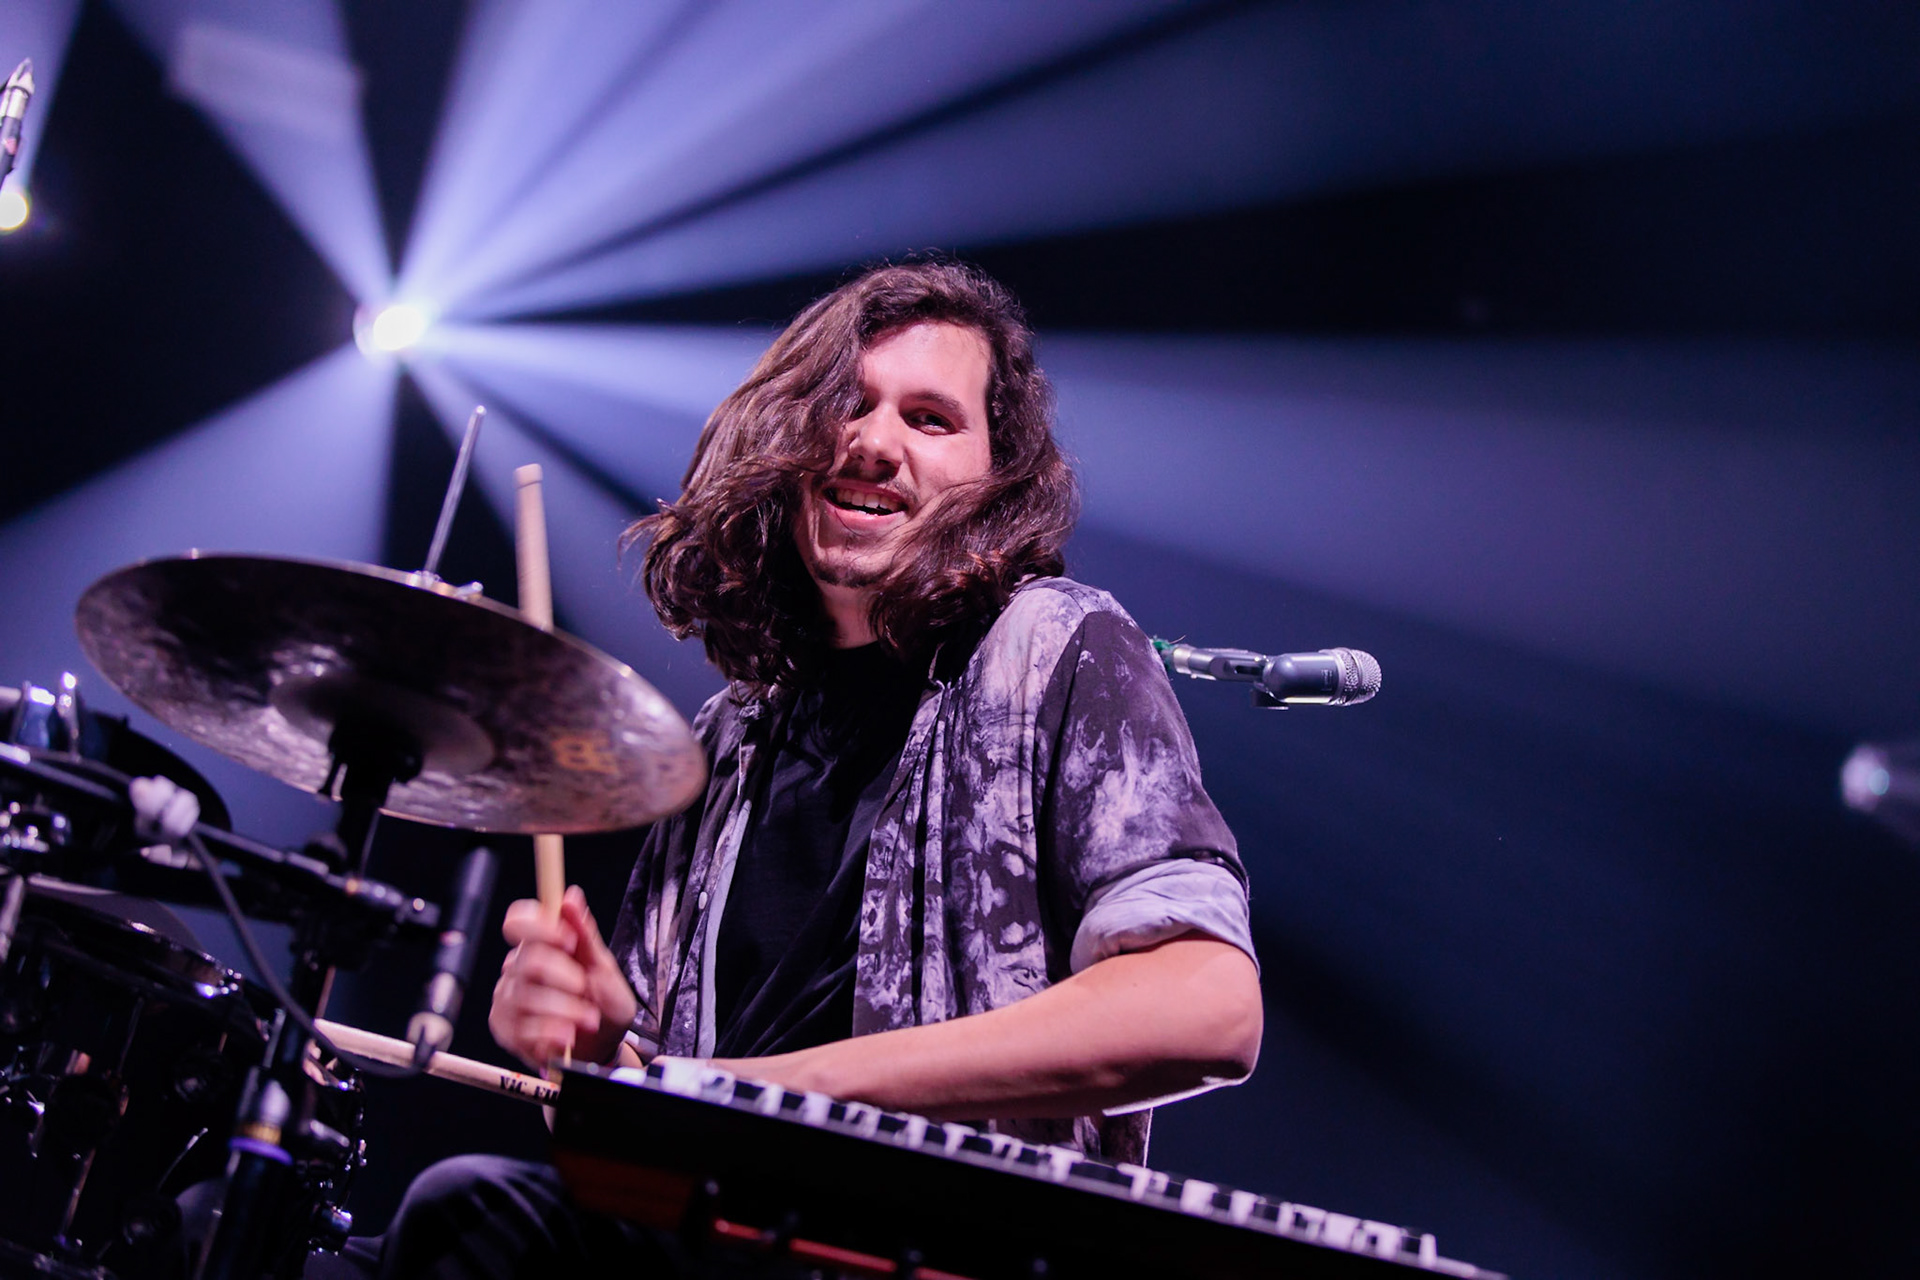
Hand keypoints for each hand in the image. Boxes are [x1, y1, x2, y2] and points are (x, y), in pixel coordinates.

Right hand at [489, 886, 636, 1071]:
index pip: (518, 923)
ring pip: (525, 998)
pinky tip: (568, 1036)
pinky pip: (522, 1030)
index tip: (567, 940)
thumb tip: (571, 896)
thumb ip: (585, 934)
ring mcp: (508, 1001)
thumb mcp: (602, 966)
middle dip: (563, 976)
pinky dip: (552, 1033)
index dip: (539, 928)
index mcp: (538, 946)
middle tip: (584, 988)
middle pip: (527, 962)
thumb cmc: (603, 1001)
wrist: (603, 1045)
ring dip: (564, 1009)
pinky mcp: (507, 1032)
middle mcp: (516, 970)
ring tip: (588, 1018)